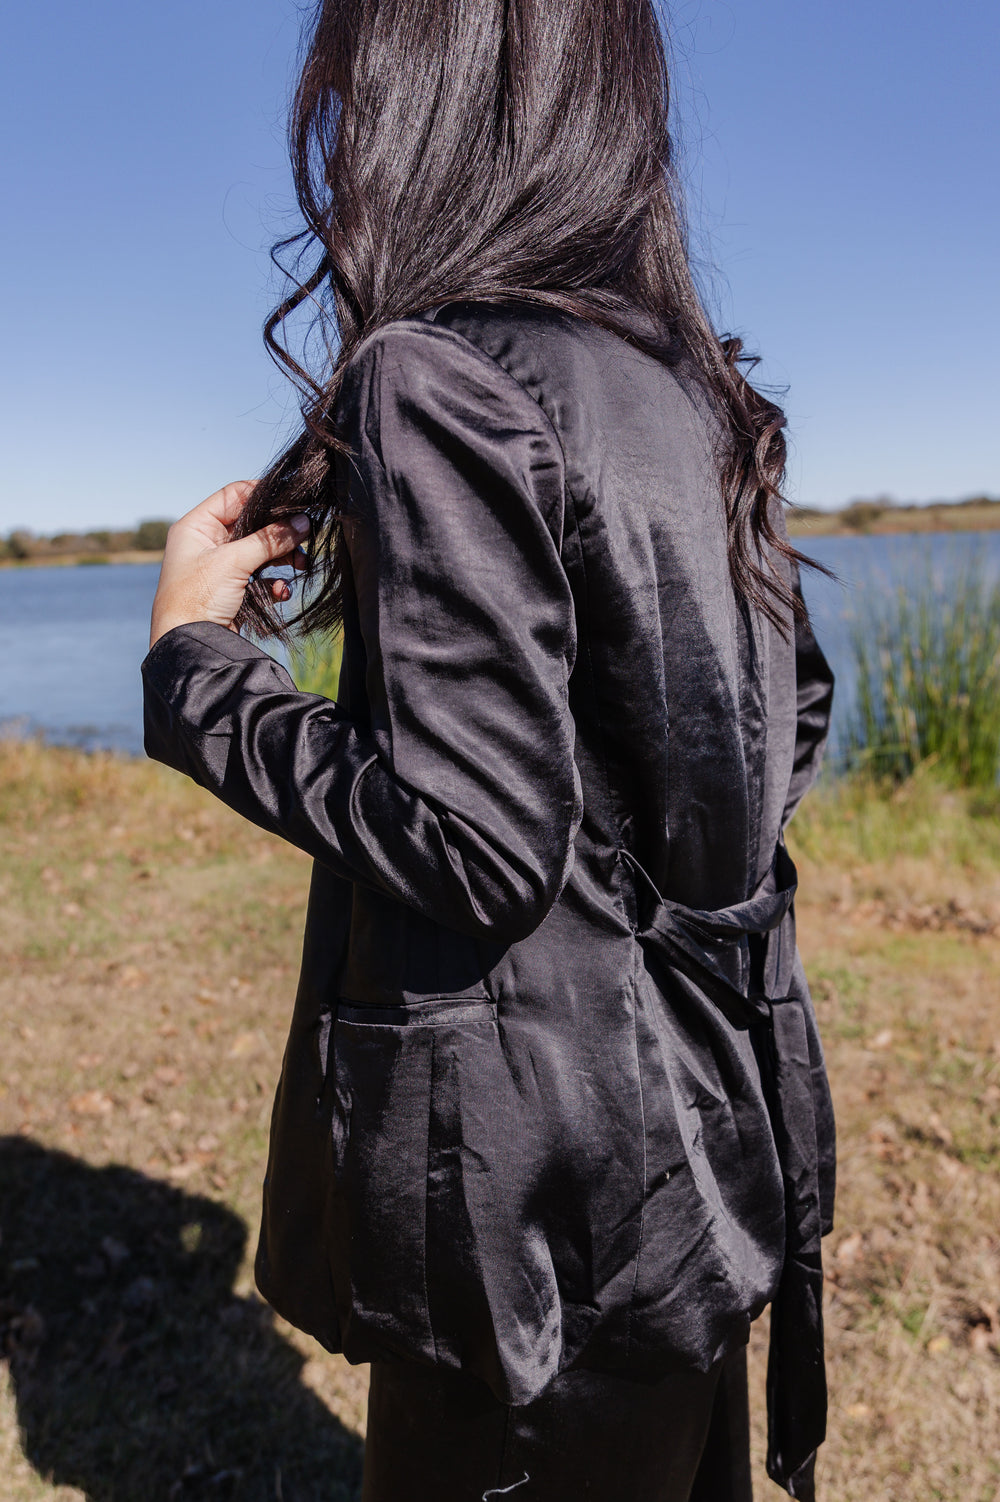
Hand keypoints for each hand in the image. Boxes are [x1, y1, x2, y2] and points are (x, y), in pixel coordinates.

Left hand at [149, 482, 308, 648]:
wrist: (188, 645)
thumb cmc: (196, 599)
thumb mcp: (234, 562)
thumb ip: (270, 539)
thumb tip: (303, 521)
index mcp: (197, 527)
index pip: (234, 496)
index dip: (264, 495)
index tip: (292, 501)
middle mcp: (207, 543)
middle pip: (252, 525)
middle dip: (280, 533)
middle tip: (305, 537)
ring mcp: (220, 567)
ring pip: (260, 552)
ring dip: (283, 558)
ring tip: (302, 565)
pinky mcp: (233, 590)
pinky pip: (260, 577)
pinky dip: (274, 582)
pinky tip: (280, 592)